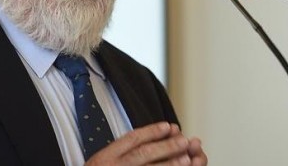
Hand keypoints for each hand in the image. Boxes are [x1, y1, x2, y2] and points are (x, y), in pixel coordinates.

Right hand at [85, 122, 207, 164]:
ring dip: (168, 164)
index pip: (131, 139)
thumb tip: (150, 140)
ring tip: (187, 159)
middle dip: (165, 147)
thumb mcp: (100, 162)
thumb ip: (118, 151)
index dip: (151, 131)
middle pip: (142, 154)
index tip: (168, 126)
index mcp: (104, 157)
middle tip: (184, 140)